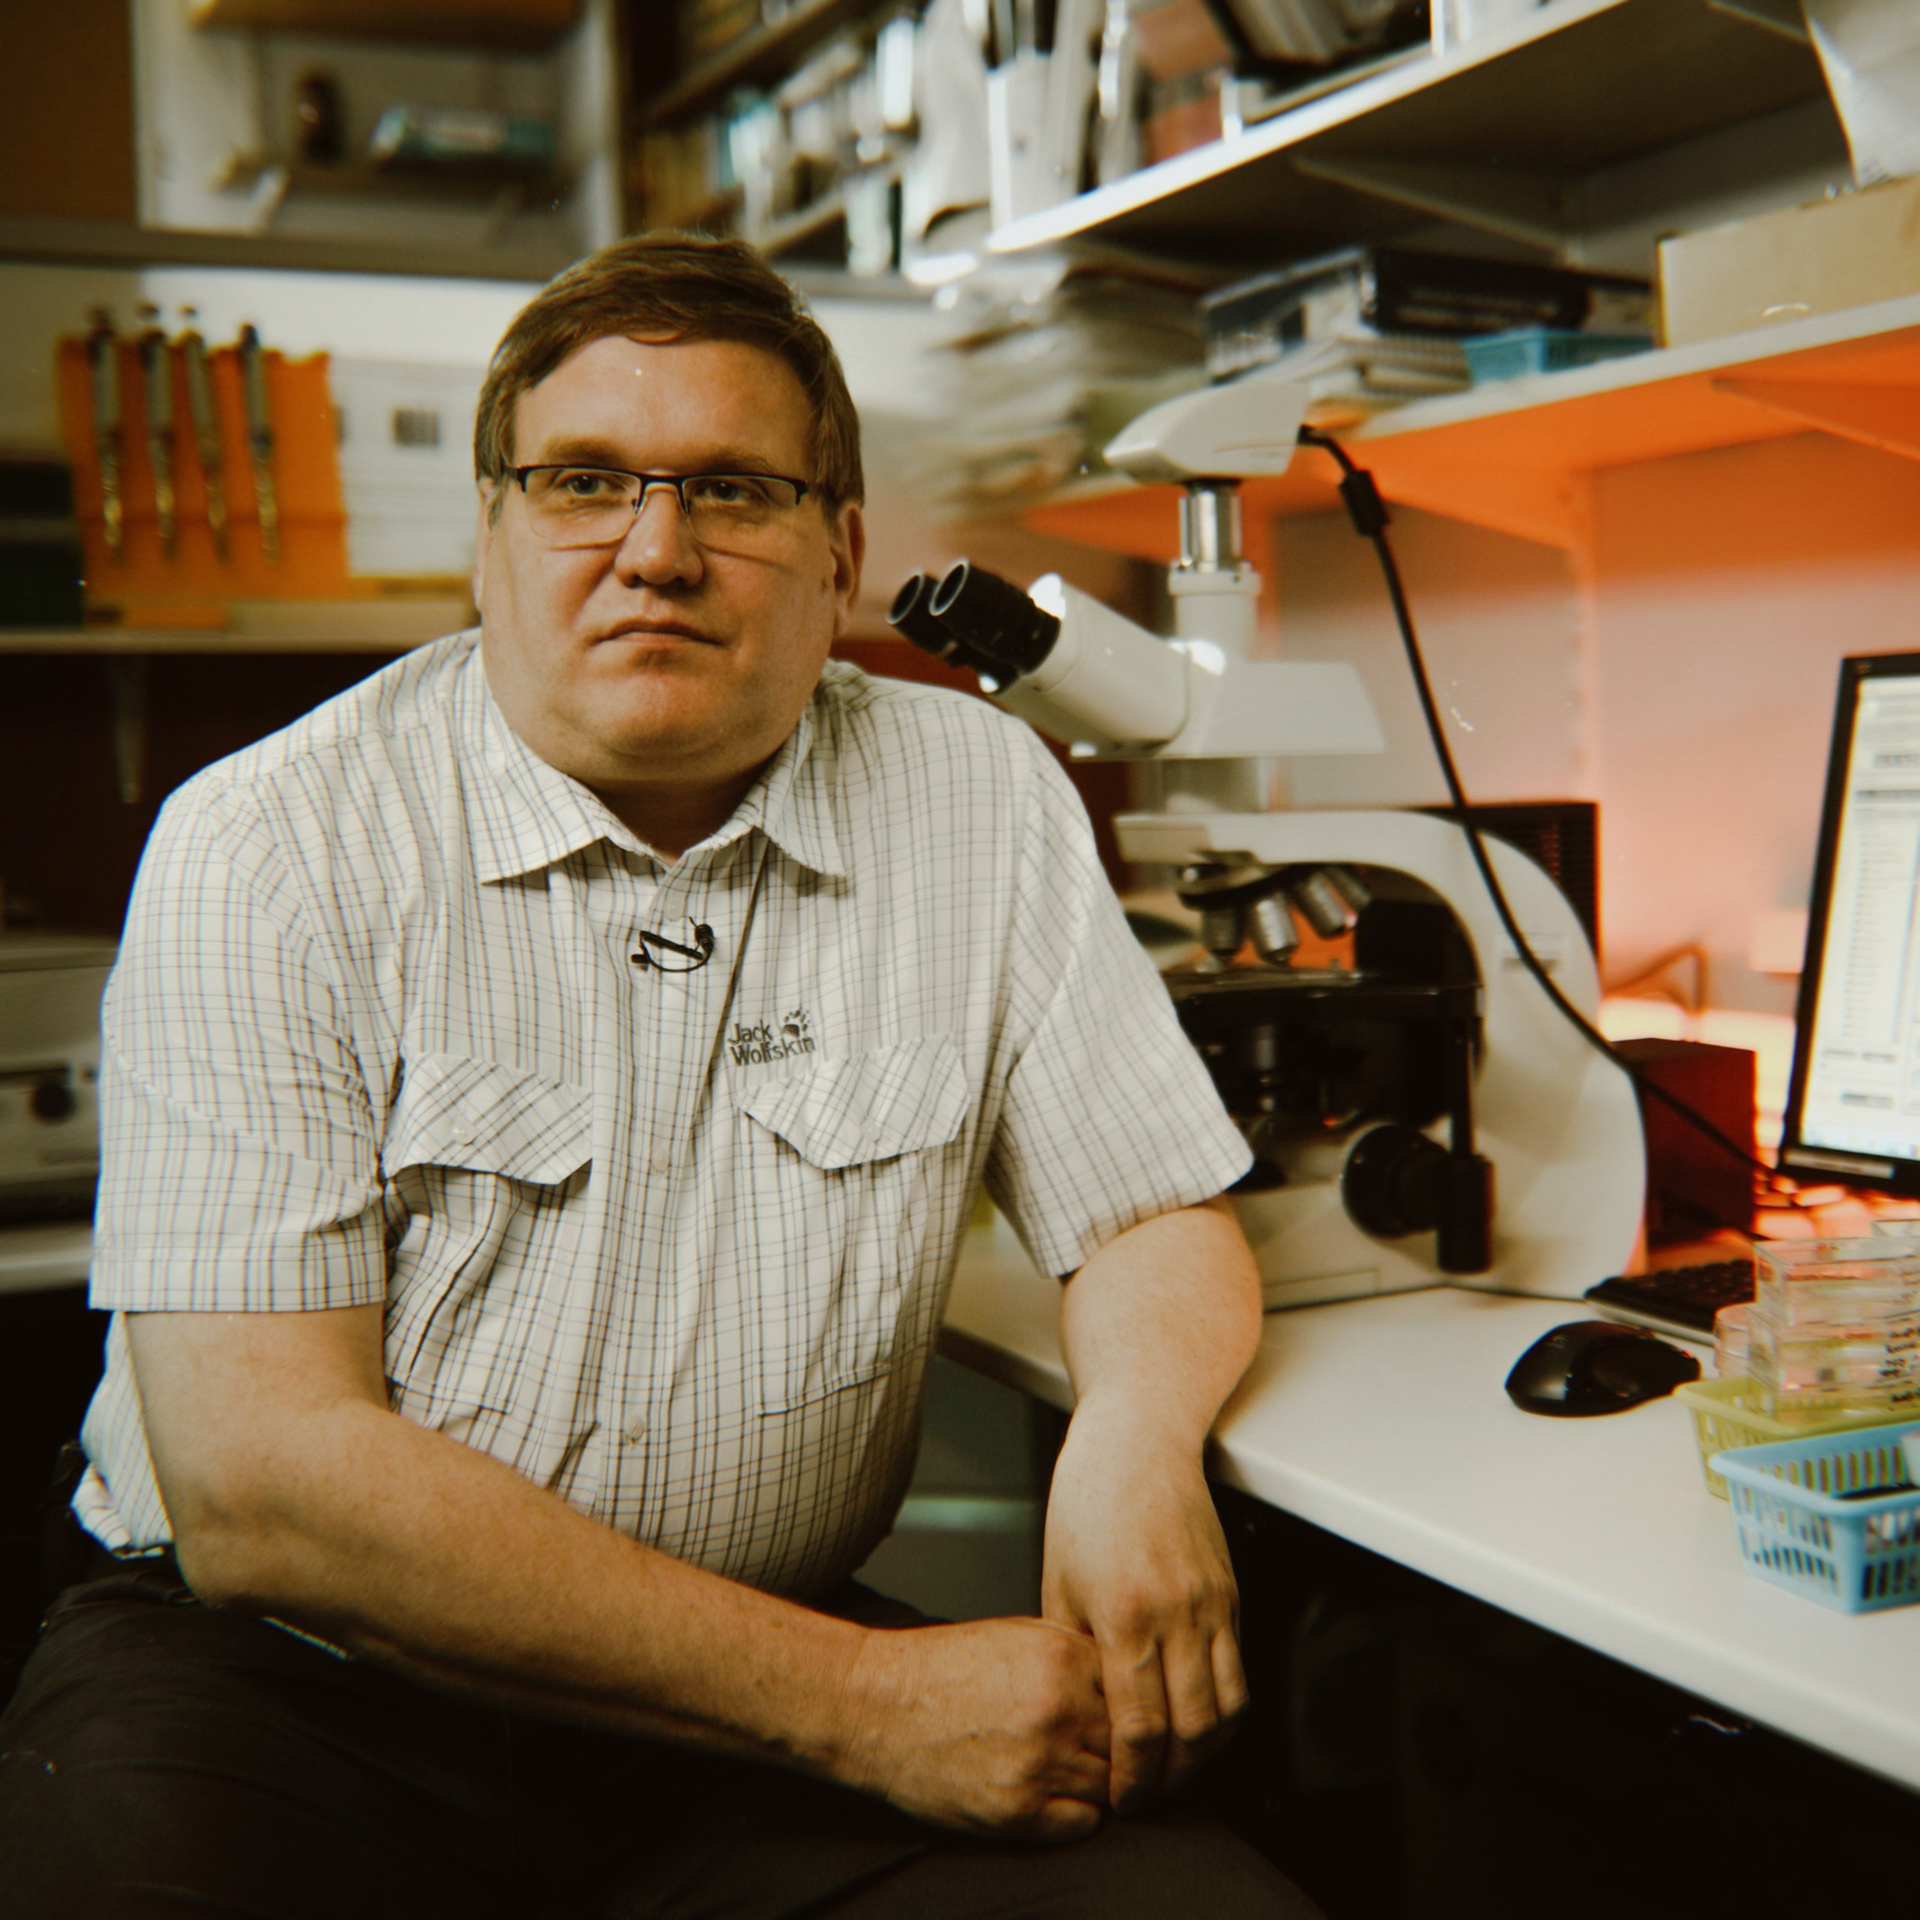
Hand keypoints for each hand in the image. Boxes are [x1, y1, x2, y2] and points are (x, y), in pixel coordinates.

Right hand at [838, 1615, 1111, 1839]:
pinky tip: (1047, 1793)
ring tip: (1062, 1768)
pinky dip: (1074, 1815)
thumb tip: (1123, 1682)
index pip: (1135, 1694)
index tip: (1116, 1717)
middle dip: (1114, 1748)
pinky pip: (1082, 1825)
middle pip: (1128, 1745)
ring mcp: (1040, 1765)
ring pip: (1110, 1787)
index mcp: (1062, 1659)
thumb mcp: (1019, 1634)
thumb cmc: (942, 1668)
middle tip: (1091, 1748)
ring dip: (1095, 1783)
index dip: (1125, 1707)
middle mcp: (1059, 1711)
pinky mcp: (1017, 1812)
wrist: (877, 1706)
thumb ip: (1076, 1655)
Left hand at [1040, 1406, 1247, 1812]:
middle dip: (1170, 1781)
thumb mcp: (1058, 1579)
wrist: (1136, 1440)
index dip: (1132, 1779)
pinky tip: (1201, 1722)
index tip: (1121, 1799)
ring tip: (1176, 1770)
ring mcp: (1210, 1604)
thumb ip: (1070, 1651)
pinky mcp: (1230, 1594)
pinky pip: (1240, 1671)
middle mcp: (1175, 1614)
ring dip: (1205, 1755)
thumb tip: (1077, 1710)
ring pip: (1227, 1710)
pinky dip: (1227, 1712)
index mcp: (1123, 1615)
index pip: (1139, 1728)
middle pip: (1191, 1733)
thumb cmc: (1088, 1499)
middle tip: (1148, 1798)